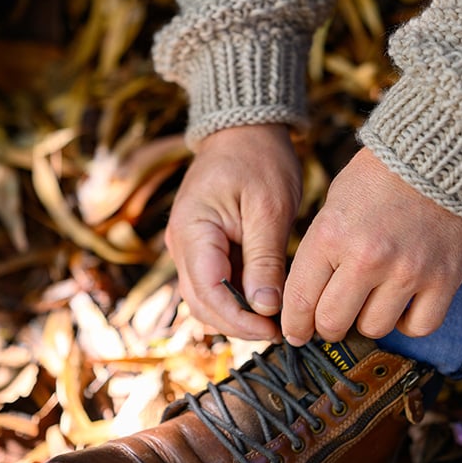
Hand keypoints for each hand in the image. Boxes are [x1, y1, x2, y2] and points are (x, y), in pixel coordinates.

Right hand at [165, 124, 301, 338]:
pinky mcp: (204, 248)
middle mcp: (181, 244)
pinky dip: (237, 298)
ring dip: (237, 315)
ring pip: (207, 299)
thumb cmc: (259, 160)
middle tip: (280, 332)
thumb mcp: (269, 209)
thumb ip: (265, 260)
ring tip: (276, 321)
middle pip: (202, 303)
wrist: (244, 130)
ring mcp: (189, 248)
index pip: (208, 292)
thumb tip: (265, 309)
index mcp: (192, 232)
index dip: (239, 319)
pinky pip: (215, 284)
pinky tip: (267, 301)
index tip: (273, 330)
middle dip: (238, 324)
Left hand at [281, 148, 461, 344]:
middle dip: (327, 327)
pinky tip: (403, 306)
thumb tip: (305, 304)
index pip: (300, 301)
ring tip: (371, 302)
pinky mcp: (444, 279)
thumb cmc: (379, 179)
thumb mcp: (334, 206)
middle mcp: (368, 258)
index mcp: (331, 236)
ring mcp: (408, 271)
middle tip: (333, 320)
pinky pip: (419, 327)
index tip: (297, 332)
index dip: (295, 325)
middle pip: (333, 323)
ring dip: (368, 321)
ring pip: (374, 329)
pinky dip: (408, 323)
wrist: (439, 154)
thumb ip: (319, 253)